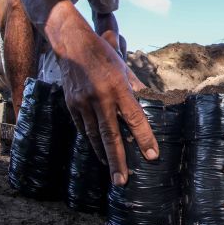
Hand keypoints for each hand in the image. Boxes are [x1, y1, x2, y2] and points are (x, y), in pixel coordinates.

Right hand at [58, 29, 158, 185]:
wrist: (71, 43)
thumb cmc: (103, 54)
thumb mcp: (124, 67)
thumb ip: (136, 87)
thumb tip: (150, 103)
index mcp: (118, 87)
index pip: (135, 117)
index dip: (144, 138)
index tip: (152, 155)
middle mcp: (100, 97)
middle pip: (111, 135)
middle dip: (118, 160)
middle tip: (122, 181)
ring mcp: (83, 102)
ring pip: (95, 136)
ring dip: (104, 156)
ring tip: (112, 172)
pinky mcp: (71, 104)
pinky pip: (83, 128)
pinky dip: (91, 142)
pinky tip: (98, 152)